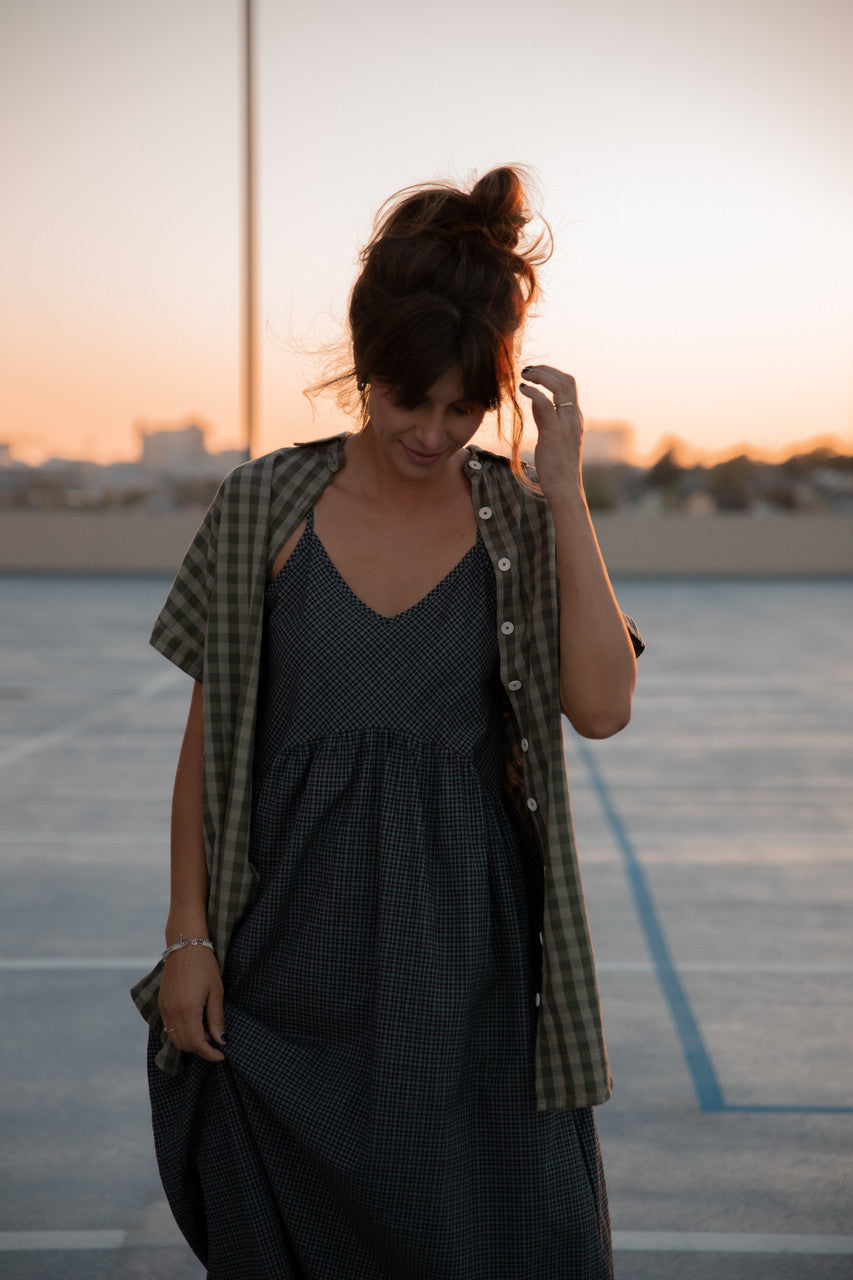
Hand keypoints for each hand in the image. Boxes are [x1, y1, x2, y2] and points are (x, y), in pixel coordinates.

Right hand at [158, 945, 225, 1062]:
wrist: (185, 945)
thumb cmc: (204, 966)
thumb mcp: (216, 992)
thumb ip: (217, 1019)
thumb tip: (222, 1040)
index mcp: (187, 1010)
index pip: (196, 1043)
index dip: (210, 1053)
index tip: (222, 1055)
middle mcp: (172, 1012)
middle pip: (184, 1045)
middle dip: (201, 1048)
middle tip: (217, 1040)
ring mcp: (164, 1009)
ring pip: (175, 1038)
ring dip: (191, 1041)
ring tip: (207, 1031)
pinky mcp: (161, 1004)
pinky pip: (169, 1028)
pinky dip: (182, 1032)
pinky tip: (195, 1022)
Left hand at [519, 365, 583, 498]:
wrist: (564, 488)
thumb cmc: (556, 466)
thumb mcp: (551, 436)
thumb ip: (545, 418)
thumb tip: (535, 401)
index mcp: (574, 418)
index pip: (569, 385)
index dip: (552, 374)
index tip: (534, 373)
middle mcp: (573, 418)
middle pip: (567, 381)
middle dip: (547, 370)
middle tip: (527, 370)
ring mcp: (566, 424)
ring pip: (560, 387)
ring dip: (541, 376)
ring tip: (523, 375)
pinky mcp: (554, 433)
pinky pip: (545, 403)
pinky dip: (533, 392)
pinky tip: (522, 390)